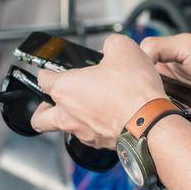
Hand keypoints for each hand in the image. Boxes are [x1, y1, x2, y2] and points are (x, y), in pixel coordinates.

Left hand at [30, 34, 166, 149]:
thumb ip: (109, 44)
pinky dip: (94, 127)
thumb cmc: (133, 90)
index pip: (42, 79)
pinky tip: (109, 115)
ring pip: (65, 129)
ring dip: (72, 118)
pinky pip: (88, 137)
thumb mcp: (122, 48)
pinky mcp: (100, 145)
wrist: (150, 122)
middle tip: (56, 99)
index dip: (47, 72)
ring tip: (90, 105)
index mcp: (65, 89)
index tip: (52, 71)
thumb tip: (110, 48)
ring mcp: (83, 133)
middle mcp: (68, 115)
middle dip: (43, 108)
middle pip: (40, 118)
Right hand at [140, 33, 190, 132]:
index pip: (139, 76)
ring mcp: (180, 109)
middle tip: (152, 100)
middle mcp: (169, 89)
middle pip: (146, 99)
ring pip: (159, 117)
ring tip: (170, 110)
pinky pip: (178, 132)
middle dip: (147, 102)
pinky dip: (181, 127)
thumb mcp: (187, 44)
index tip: (132, 84)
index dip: (135, 80)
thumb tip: (134, 57)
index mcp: (164, 68)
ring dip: (163, 115)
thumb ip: (157, 47)